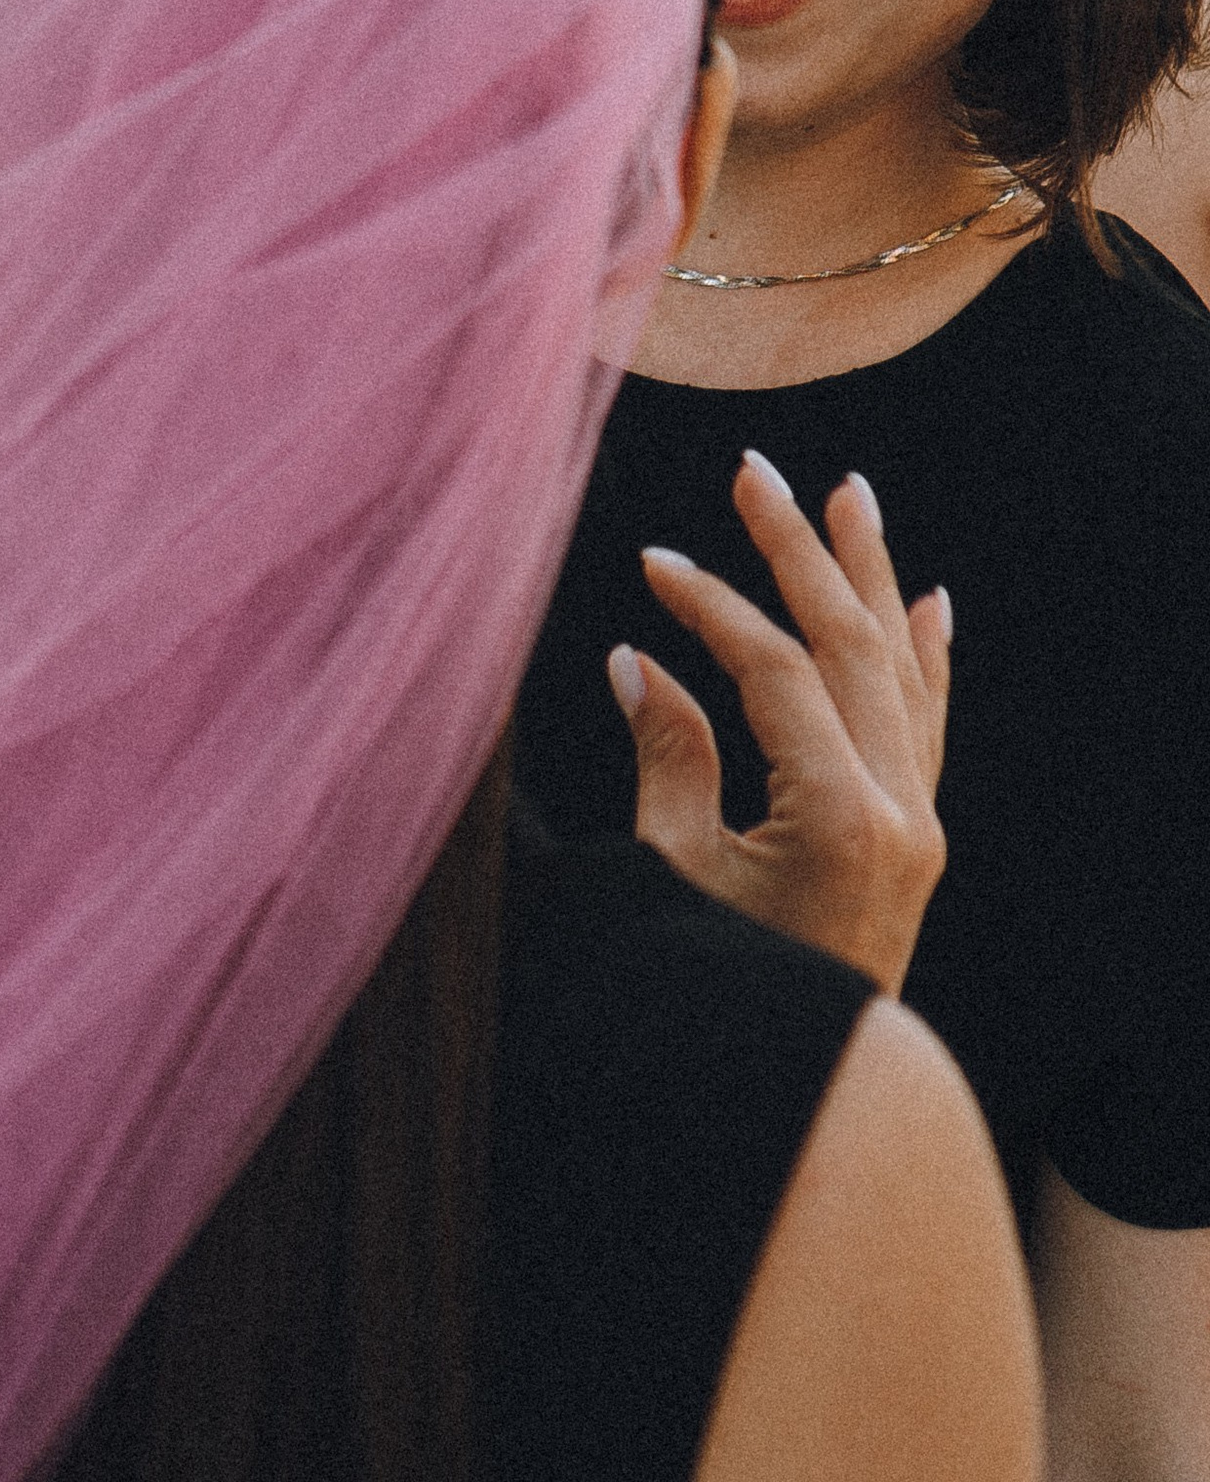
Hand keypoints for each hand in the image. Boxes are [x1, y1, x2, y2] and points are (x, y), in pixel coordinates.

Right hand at [610, 449, 950, 992]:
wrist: (808, 1095)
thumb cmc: (724, 991)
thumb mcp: (676, 875)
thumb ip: (668, 759)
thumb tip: (638, 659)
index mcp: (841, 819)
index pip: (775, 670)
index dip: (710, 607)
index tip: (652, 563)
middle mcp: (898, 812)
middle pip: (851, 645)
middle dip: (801, 550)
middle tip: (755, 472)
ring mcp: (918, 825)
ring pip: (900, 671)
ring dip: (871, 577)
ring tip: (851, 494)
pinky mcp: (915, 839)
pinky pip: (928, 724)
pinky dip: (927, 658)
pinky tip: (929, 604)